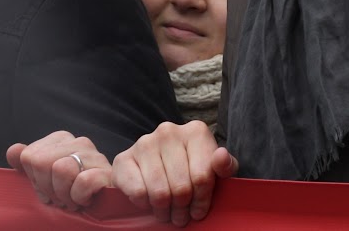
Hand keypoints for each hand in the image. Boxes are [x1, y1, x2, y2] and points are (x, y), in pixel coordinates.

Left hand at [6, 131, 112, 210]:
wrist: (101, 207)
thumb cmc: (70, 192)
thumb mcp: (44, 178)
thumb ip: (27, 162)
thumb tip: (13, 151)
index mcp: (61, 139)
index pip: (29, 156)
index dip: (35, 179)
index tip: (49, 187)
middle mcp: (79, 142)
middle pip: (41, 162)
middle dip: (47, 187)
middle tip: (59, 196)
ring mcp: (95, 156)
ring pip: (61, 170)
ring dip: (63, 194)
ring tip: (71, 200)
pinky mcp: (107, 173)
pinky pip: (83, 182)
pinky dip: (79, 197)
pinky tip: (84, 200)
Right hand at [111, 120, 236, 225]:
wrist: (155, 164)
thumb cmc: (190, 168)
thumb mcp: (214, 169)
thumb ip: (225, 166)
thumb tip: (221, 156)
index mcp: (196, 131)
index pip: (202, 176)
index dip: (202, 201)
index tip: (199, 211)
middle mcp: (169, 131)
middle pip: (181, 187)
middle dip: (182, 209)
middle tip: (181, 216)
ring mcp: (145, 142)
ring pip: (159, 192)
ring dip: (164, 210)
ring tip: (167, 213)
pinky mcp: (124, 158)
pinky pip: (138, 192)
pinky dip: (144, 204)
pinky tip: (149, 201)